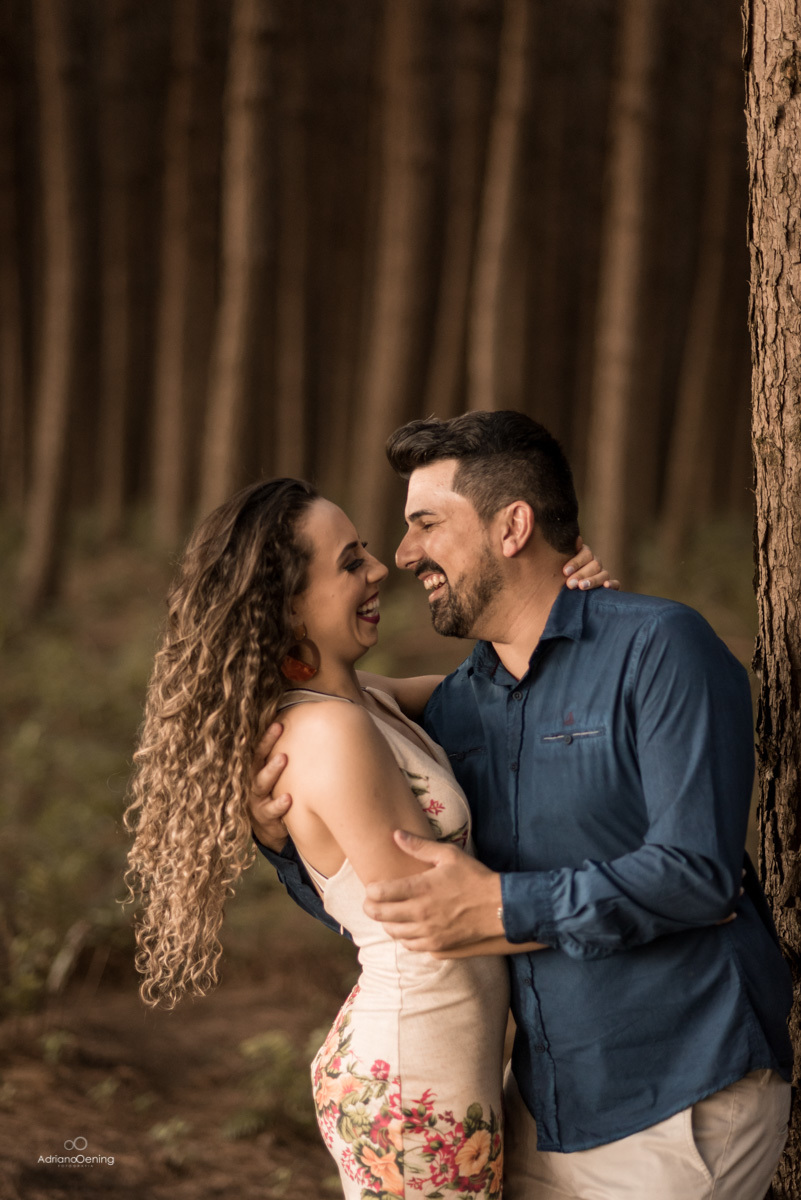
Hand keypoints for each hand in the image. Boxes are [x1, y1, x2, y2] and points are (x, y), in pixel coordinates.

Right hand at [248, 723, 291, 852]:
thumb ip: (282, 757)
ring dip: (271, 772)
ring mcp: (257, 799)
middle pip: (258, 762)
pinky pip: (270, 811)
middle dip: (267, 746)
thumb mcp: (275, 775)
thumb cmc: (276, 792)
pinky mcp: (264, 817)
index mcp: (257, 769)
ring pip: (261, 784)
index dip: (267, 737)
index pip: (260, 749)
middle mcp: (254, 781)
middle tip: (280, 734)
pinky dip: (279, 805)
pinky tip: (288, 799)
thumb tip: (303, 728)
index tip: (278, 724)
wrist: (269, 825)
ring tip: (283, 760)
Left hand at [363, 831, 503, 951]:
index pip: (379, 894)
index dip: (370, 891)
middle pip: (380, 915)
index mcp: (420, 889)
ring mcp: (428, 933)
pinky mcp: (438, 947)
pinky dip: (405, 937)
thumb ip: (419, 846)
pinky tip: (408, 928)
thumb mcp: (449, 855)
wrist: (500, 908)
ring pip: (393, 933)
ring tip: (389, 914)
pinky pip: (410, 946)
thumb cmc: (474, 878)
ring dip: (387, 923)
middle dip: (371, 908)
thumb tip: (396, 835)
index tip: (372, 888)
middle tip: (371, 903)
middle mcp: (420, 913)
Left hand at [563, 537, 619, 590]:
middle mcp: (595, 563)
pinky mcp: (609, 586)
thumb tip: (577, 539)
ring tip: (582, 586)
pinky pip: (616, 584)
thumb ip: (565, 553)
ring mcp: (603, 574)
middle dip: (581, 574)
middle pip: (595, 565)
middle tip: (570, 584)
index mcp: (584, 554)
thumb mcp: (559, 563)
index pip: (586, 554)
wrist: (563, 590)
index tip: (565, 572)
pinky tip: (606, 586)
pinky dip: (613, 584)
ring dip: (593, 580)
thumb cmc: (558, 575)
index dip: (576, 562)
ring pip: (604, 574)